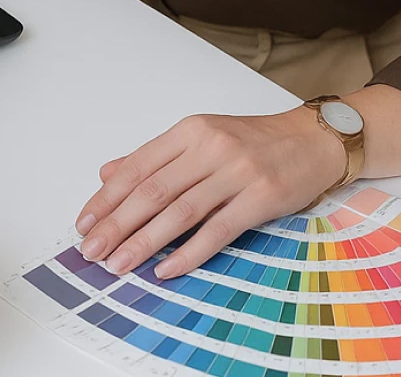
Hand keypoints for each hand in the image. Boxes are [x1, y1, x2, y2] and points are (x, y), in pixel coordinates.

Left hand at [73, 109, 345, 278]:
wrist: (316, 140)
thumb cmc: (255, 141)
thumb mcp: (201, 137)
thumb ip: (154, 157)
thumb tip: (107, 174)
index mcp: (189, 132)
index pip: (137, 168)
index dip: (106, 198)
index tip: (84, 223)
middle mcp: (210, 148)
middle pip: (152, 191)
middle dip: (116, 224)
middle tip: (91, 251)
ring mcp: (237, 173)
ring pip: (179, 212)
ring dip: (144, 242)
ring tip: (118, 264)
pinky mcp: (262, 198)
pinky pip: (218, 230)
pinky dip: (188, 252)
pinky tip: (165, 269)